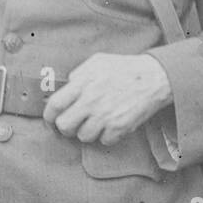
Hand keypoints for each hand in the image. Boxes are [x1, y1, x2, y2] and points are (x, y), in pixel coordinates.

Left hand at [43, 52, 172, 145]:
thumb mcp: (97, 61)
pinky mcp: (120, 128)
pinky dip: (105, 136)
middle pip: (65, 126)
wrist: (154, 77)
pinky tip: (110, 124)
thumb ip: (78, 74)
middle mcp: (92, 101)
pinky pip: (103, 141)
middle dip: (65, 127)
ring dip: (86, 131)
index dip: (48, 115)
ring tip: (95, 121)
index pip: (55, 105)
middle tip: (71, 123)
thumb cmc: (125, 68)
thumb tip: (66, 86)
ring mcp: (106, 116)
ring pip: (83, 136)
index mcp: (84, 83)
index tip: (50, 119)